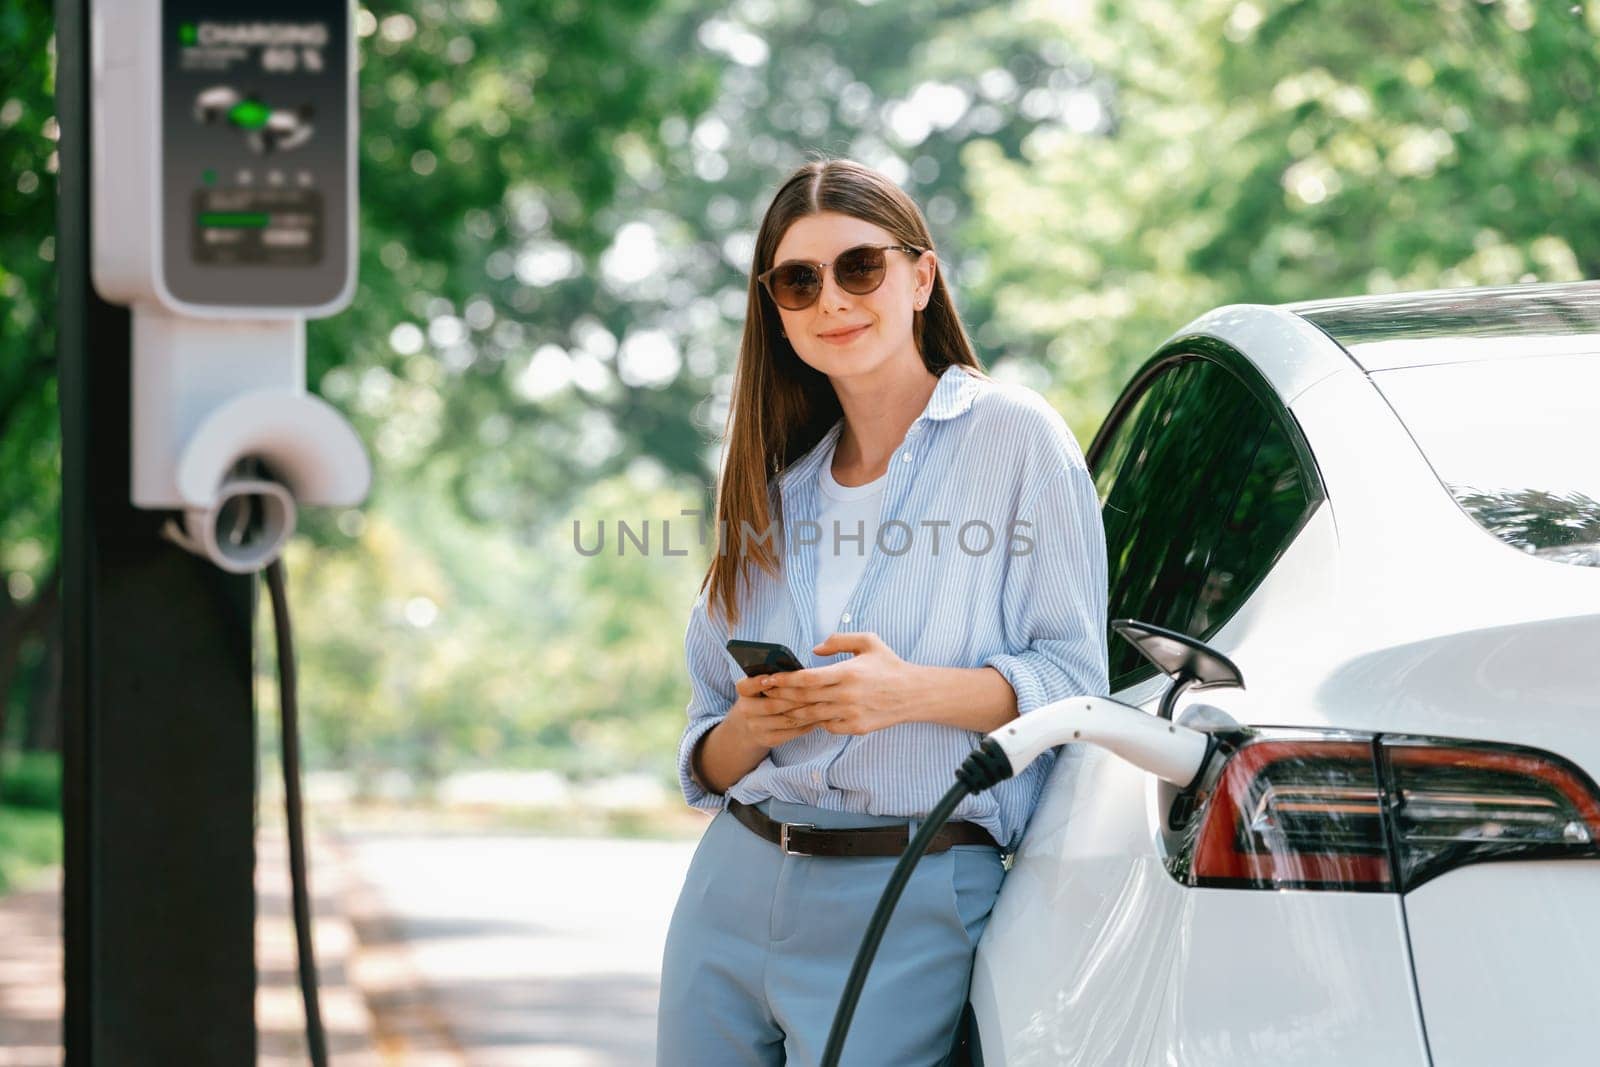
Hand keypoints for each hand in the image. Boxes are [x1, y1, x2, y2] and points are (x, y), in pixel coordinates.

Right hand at [726, 672, 824, 749]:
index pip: (747, 686)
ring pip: (786, 720)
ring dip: (806, 713)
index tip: (772, 677)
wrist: (747, 728)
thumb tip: (800, 672)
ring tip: (822, 705)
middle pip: (772, 705)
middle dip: (796, 699)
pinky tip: (818, 718)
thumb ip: (775, 679)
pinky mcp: (768, 740)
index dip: (758, 682)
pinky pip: (791, 732)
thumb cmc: (763, 698)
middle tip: (817, 692)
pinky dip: (807, 725)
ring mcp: (756, 727)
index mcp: (744, 692)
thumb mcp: (761, 687)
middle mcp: (746, 710)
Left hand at [758, 632, 916, 735]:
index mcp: (847, 673)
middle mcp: (846, 696)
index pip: (807, 678)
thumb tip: (814, 650)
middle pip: (803, 698)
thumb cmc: (889, 665)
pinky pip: (826, 726)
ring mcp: (850, 714)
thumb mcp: (868, 641)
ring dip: (792, 711)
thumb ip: (839, 641)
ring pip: (811, 716)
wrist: (914, 694)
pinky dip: (814, 721)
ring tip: (776, 706)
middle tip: (763, 693)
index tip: (768, 678)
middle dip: (780, 696)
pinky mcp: (855, 728)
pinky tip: (805, 714)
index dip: (784, 679)